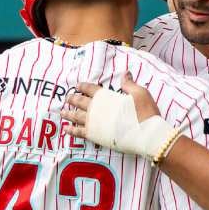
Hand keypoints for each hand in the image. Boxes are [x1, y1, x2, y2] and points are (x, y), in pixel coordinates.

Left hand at [62, 75, 177, 162]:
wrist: (146, 134)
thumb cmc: (145, 112)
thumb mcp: (139, 93)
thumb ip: (129, 84)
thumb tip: (125, 73)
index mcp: (105, 96)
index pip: (91, 89)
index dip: (83, 87)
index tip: (77, 86)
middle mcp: (96, 108)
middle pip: (80, 102)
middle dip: (73, 99)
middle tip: (67, 98)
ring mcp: (94, 123)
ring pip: (76, 117)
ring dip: (68, 114)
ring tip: (62, 113)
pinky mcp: (95, 136)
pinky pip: (79, 132)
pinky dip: (72, 131)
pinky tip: (66, 130)